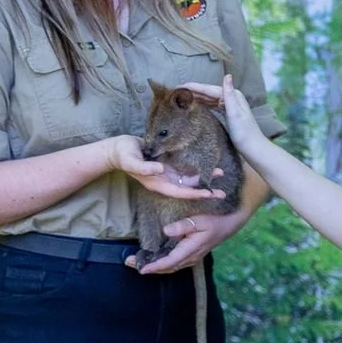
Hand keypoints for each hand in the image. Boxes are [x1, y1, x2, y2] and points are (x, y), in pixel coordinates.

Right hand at [105, 136, 226, 201]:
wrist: (118, 148)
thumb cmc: (123, 155)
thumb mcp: (131, 161)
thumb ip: (144, 167)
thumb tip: (160, 171)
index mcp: (158, 183)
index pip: (180, 191)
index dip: (194, 193)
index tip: (209, 194)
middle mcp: (165, 180)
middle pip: (188, 188)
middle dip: (205, 190)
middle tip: (223, 193)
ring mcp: (167, 173)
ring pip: (189, 178)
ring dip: (204, 177)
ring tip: (220, 173)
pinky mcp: (168, 164)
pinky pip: (185, 168)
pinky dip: (196, 168)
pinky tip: (207, 164)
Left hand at [125, 209, 240, 274]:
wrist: (229, 226)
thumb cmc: (214, 221)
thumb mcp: (199, 220)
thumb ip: (183, 226)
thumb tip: (166, 231)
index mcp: (191, 249)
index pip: (170, 262)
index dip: (155, 266)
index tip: (141, 269)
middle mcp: (190, 257)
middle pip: (167, 268)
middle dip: (148, 267)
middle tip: (129, 263)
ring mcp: (191, 258)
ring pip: (169, 267)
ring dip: (153, 266)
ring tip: (136, 262)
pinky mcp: (190, 256)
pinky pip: (173, 264)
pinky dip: (161, 264)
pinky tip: (152, 260)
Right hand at [179, 76, 263, 153]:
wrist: (253, 148)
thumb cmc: (244, 133)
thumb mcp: (235, 113)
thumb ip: (229, 94)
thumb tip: (228, 75)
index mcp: (233, 95)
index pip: (208, 89)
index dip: (193, 87)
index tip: (178, 86)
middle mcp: (232, 98)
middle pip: (208, 92)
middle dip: (192, 91)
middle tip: (174, 92)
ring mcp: (230, 106)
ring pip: (209, 98)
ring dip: (196, 97)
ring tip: (181, 97)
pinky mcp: (228, 114)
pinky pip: (213, 105)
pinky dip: (203, 104)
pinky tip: (195, 105)